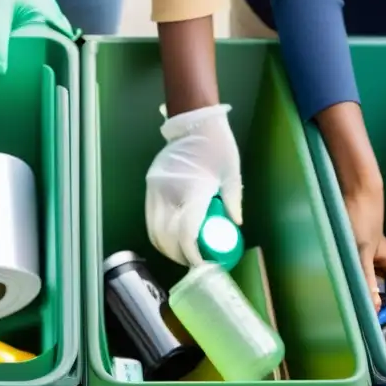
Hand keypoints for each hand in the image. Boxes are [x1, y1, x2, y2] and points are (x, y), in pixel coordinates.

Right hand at [145, 104, 242, 265]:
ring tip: (183, 253)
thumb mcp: (232, 173)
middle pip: (166, 237)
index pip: (186, 232)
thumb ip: (232, 200)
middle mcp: (168, 192)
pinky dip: (159, 233)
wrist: (193, 121)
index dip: (193, 254)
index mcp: (192, 189)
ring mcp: (155, 190)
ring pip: (153, 230)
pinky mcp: (150, 187)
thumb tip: (235, 225)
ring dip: (166, 247)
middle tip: (195, 262)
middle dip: (179, 255)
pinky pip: (150, 218)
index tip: (202, 263)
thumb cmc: (218, 145)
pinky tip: (171, 238)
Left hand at [343, 188, 385, 308]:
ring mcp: (371, 255)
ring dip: (376, 292)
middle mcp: (384, 259)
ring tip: (373, 312)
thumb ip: (367, 279)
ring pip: (378, 279)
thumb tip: (375, 306)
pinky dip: (362, 282)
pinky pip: (364, 272)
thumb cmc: (361, 219)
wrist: (353, 195)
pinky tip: (354, 291)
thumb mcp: (362, 253)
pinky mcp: (358, 251)